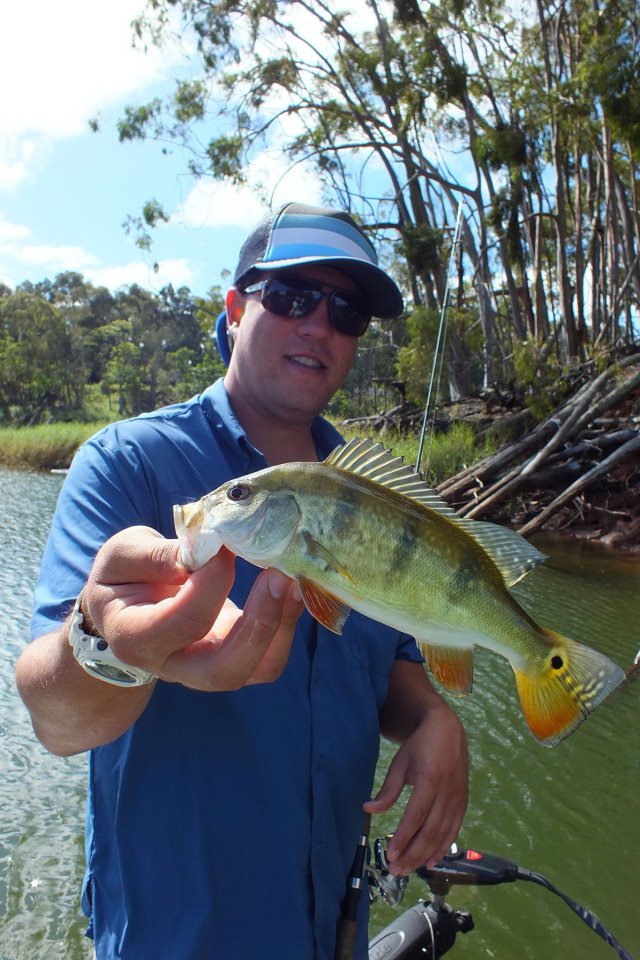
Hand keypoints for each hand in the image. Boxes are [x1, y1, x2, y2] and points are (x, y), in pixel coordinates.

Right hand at [82, 526, 303, 689]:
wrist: (126, 610)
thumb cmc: (123, 577)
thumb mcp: (122, 555)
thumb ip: (156, 555)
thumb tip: (204, 548)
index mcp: (136, 638)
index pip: (185, 622)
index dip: (212, 583)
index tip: (225, 546)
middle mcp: (174, 665)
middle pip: (226, 670)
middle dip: (260, 623)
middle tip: (278, 575)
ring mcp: (208, 667)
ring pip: (257, 669)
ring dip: (282, 626)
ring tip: (294, 581)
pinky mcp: (235, 656)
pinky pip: (269, 658)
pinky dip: (287, 626)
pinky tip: (292, 588)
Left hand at [364, 700, 467, 874]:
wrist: (447, 729)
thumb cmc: (420, 745)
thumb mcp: (400, 764)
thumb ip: (387, 790)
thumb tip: (368, 809)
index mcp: (430, 779)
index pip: (416, 816)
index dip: (403, 838)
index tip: (390, 854)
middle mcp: (447, 792)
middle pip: (430, 831)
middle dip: (412, 854)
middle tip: (396, 870)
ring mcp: (458, 798)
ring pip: (443, 834)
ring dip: (425, 855)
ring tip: (408, 869)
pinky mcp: (463, 801)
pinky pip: (454, 829)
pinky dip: (444, 847)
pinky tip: (432, 861)